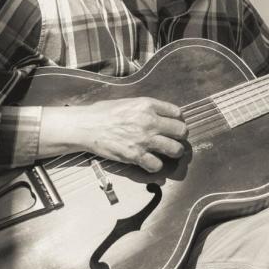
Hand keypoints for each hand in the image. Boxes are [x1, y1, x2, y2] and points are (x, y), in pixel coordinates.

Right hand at [40, 97, 186, 172]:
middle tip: (176, 140)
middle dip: (181, 136)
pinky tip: (151, 162)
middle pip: (181, 131)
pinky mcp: (135, 155)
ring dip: (174, 152)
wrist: (87, 126)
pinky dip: (156, 166)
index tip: (175, 124)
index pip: (177, 112)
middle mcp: (149, 121)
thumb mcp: (129, 101)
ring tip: (170, 152)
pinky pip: (157, 165)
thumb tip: (162, 114)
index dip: (178, 120)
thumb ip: (148, 107)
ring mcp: (144, 139)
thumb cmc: (104, 112)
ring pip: (175, 149)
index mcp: (148, 105)